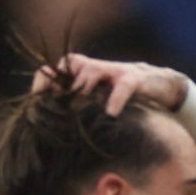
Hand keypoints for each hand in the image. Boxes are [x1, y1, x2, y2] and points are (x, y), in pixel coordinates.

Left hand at [41, 53, 188, 116]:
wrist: (159, 87)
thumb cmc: (119, 97)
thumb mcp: (94, 101)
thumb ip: (73, 107)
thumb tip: (47, 127)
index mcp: (82, 73)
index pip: (55, 69)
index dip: (44, 83)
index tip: (36, 102)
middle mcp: (96, 68)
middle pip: (71, 69)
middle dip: (62, 90)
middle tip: (55, 112)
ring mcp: (115, 71)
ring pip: (92, 71)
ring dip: (83, 89)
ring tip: (78, 111)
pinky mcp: (135, 79)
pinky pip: (123, 86)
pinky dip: (116, 98)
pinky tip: (111, 113)